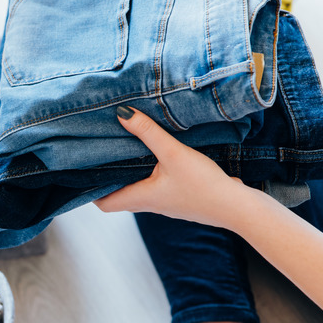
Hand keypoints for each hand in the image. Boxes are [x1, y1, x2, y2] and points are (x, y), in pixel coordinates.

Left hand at [94, 107, 250, 228]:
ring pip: (140, 191)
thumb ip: (148, 133)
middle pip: (120, 196)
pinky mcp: (183, 199)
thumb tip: (121, 114)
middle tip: (101, 158)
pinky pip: (159, 189)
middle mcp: (150, 205)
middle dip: (109, 179)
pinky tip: (158, 159)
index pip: (104, 204)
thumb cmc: (204, 186)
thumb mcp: (173, 153)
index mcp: (141, 198)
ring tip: (125, 153)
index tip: (83, 175)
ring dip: (131, 176)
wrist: (239, 208)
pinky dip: (151, 176)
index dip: (91, 192)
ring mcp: (167, 204)